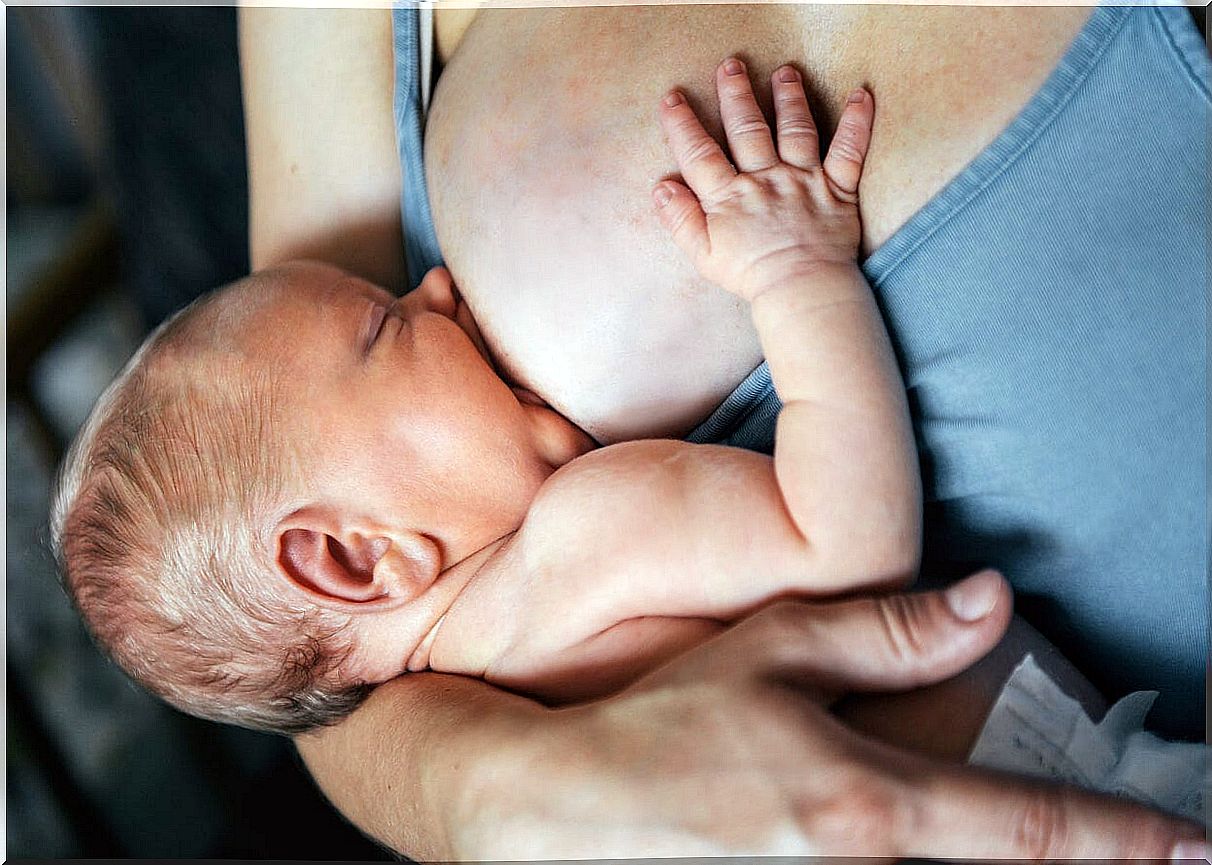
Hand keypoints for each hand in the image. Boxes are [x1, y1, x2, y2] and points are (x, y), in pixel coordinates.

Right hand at [446, 570, 1205, 859]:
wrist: (559, 810)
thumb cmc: (661, 724)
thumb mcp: (769, 655)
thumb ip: (884, 632)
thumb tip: (987, 599)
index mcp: (869, 804)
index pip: (1028, 827)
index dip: (1124, 841)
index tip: (1194, 845)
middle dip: (1080, 863)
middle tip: (1145, 852)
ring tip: (1048, 846)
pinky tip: (909, 848)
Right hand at [653, 57, 873, 301]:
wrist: (801, 289)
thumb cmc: (750, 276)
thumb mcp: (704, 254)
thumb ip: (681, 219)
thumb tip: (661, 186)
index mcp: (729, 197)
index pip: (700, 153)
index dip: (683, 124)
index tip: (673, 98)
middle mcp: (765, 179)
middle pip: (747, 129)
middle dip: (737, 94)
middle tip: (732, 66)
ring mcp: (803, 179)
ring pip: (795, 129)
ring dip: (789, 97)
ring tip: (785, 73)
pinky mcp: (838, 188)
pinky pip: (849, 150)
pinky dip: (857, 122)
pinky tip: (861, 95)